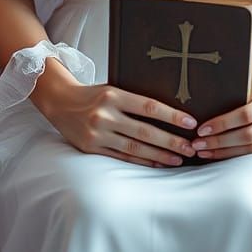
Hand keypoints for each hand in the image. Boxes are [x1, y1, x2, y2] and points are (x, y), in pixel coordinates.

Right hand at [43, 81, 199, 167]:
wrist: (59, 102)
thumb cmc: (92, 95)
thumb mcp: (112, 89)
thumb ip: (133, 100)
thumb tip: (168, 112)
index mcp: (112, 95)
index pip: (149, 106)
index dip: (172, 116)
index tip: (190, 123)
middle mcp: (104, 114)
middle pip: (145, 131)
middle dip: (171, 141)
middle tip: (191, 147)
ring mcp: (97, 133)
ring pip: (135, 147)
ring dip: (160, 155)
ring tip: (179, 158)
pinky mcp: (91, 148)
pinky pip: (122, 157)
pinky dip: (142, 160)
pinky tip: (157, 162)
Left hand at [190, 67, 251, 160]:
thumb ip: (234, 91)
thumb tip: (200, 105)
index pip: (245, 115)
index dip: (222, 124)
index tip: (201, 129)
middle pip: (248, 135)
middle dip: (220, 142)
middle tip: (197, 144)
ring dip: (225, 151)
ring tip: (204, 151)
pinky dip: (236, 153)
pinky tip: (219, 153)